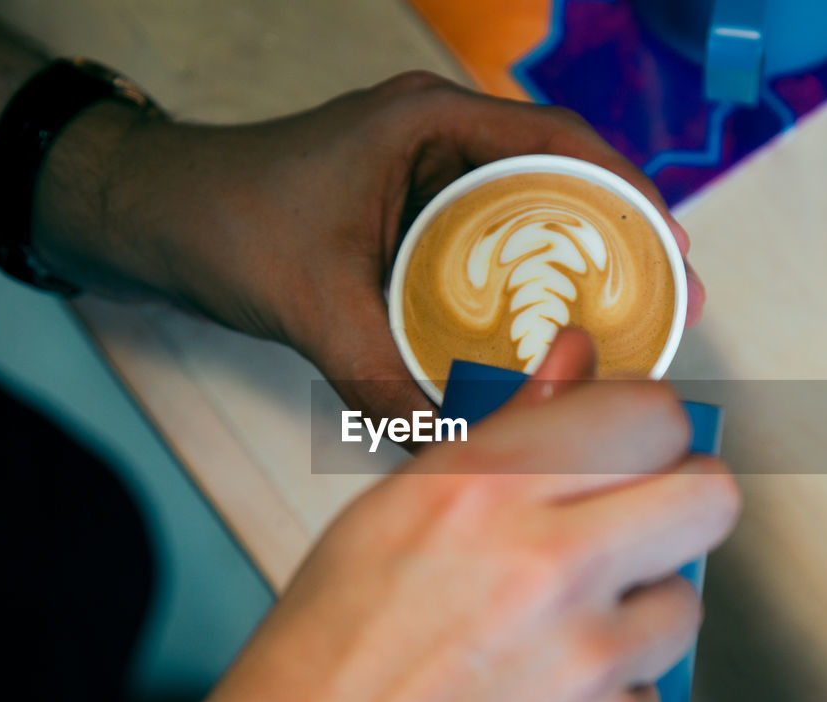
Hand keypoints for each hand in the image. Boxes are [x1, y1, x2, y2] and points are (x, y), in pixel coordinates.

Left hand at [33, 72, 705, 421]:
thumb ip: (383, 385)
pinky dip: (524, 281)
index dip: (628, 192)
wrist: (154, 215)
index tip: (671, 250)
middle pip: (559, 178)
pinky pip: (488, 241)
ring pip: (527, 213)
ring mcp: (423, 174)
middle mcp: (437, 139)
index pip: (559, 141)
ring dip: (577, 261)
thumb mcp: (315, 308)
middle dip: (619, 237)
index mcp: (429, 123)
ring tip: (626, 323)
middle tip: (670, 300)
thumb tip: (455, 454)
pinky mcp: (408, 212)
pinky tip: (543, 333)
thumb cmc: (224, 224)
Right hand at [67, 330, 739, 701]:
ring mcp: (590, 664)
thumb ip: (511, 430)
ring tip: (557, 645)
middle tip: (637, 530)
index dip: (649, 432)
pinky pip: (657, 698)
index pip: (652, 416)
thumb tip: (574, 362)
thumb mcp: (400, 514)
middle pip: (710, 496)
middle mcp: (548, 567)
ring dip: (635, 619)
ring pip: (684, 606)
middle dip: (682, 504)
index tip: (637, 451)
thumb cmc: (330, 660)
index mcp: (487, 490)